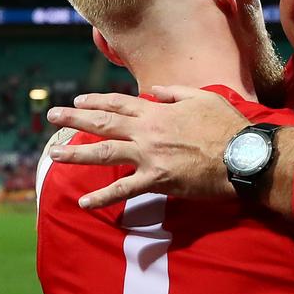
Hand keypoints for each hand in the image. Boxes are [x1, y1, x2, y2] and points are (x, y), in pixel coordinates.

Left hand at [46, 87, 250, 208]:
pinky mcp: (157, 180)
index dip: (97, 100)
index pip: (120, 102)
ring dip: (76, 153)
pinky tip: (83, 202)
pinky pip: (124, 189)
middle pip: (104, 123)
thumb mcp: (203, 97)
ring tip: (54, 154)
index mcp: (158, 111)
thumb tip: (154, 90)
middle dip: (75, 118)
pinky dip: (102, 196)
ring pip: (105, 153)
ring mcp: (149, 156)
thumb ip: (175, 92)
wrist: (241, 155)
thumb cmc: (227, 126)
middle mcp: (147, 132)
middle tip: (53, 116)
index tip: (79, 100)